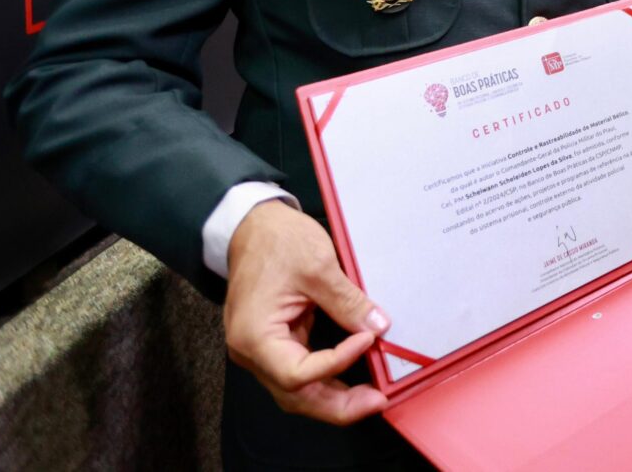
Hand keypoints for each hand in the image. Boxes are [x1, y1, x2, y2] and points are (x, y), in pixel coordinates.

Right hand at [223, 200, 389, 425]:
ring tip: (371, 396)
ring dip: (334, 398)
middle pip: (296, 396)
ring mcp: (263, 350)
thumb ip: (347, 302)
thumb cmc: (276, 241)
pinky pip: (302, 371)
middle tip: (377, 401)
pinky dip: (328, 377)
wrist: (253, 225)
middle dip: (338, 405)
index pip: (298, 373)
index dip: (337, 362)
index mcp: (255, 336)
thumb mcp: (317, 266)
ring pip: (298, 390)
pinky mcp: (275, 342)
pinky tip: (354, 378)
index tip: (368, 339)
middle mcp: (253, 352)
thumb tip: (378, 326)